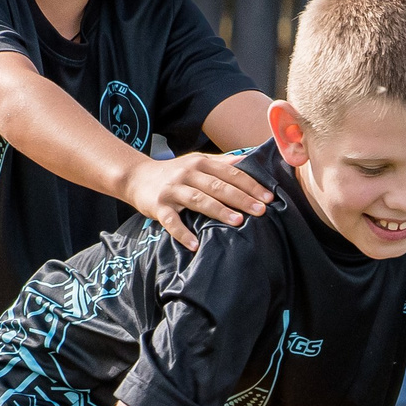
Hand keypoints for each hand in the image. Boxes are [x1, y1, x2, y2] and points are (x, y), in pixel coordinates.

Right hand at [123, 151, 272, 251]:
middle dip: (241, 198)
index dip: (250, 184)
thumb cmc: (174, 172)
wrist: (136, 177)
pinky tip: (195, 244)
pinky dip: (183, 233)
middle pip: (218, 186)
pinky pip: (172, 222)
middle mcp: (187, 174)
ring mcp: (172, 190)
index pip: (230, 173)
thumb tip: (250, 160)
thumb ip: (222, 163)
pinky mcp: (159, 207)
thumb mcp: (197, 162)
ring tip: (238, 222)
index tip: (268, 197)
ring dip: (219, 211)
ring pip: (199, 200)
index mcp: (201, 163)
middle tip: (260, 211)